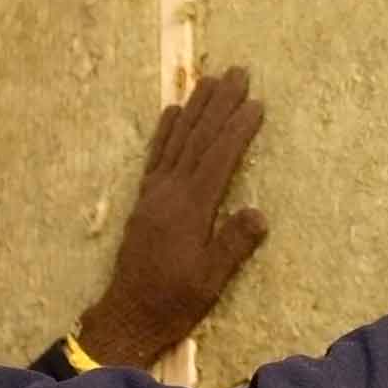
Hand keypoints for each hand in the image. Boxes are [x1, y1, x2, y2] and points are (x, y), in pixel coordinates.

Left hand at [77, 67, 267, 366]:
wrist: (128, 315)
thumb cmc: (175, 302)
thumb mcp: (211, 280)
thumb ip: (233, 245)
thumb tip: (259, 213)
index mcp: (191, 209)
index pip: (219, 158)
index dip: (238, 129)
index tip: (256, 103)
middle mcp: (170, 192)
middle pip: (198, 138)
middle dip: (219, 104)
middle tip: (237, 72)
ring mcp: (154, 193)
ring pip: (177, 139)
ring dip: (195, 107)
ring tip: (209, 79)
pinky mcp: (145, 199)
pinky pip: (156, 155)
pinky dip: (166, 130)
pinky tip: (173, 111)